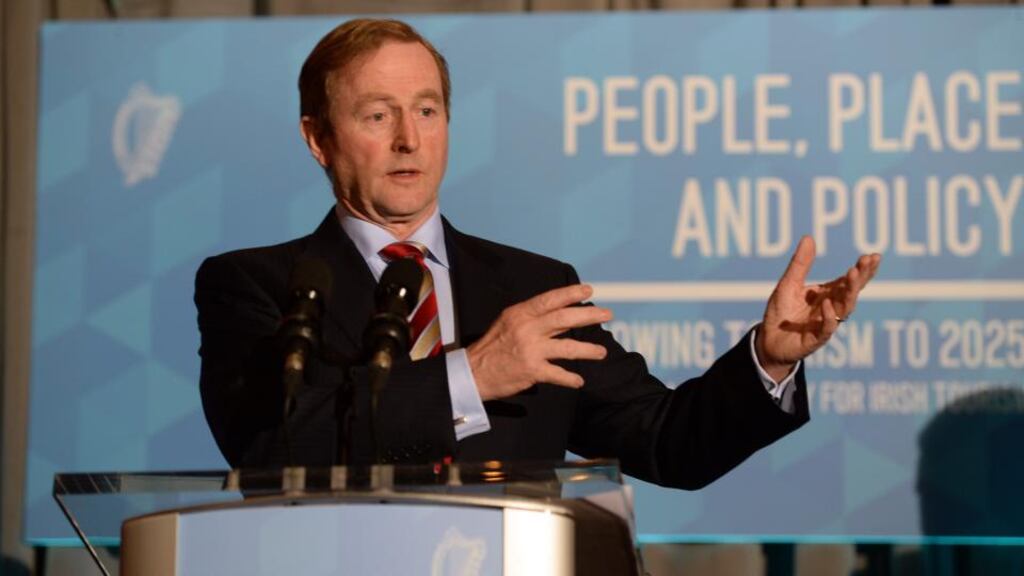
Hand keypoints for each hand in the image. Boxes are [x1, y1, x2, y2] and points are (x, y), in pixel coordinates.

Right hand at [467, 284, 611, 400]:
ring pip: (567, 347)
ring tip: (602, 352)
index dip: (570, 294)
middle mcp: (527, 329)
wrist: (473, 373)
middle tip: (607, 314)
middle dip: (589, 315)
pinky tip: (579, 381)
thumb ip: (531, 317)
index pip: (549, 299)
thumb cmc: (492, 347)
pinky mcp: (532, 371)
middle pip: (564, 318)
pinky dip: (570, 378)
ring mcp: (531, 350)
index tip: (588, 290)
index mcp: (520, 314)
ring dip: (588, 349)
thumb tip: (560, 314)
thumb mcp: (507, 322)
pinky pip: (558, 374)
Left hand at [757, 235, 880, 380]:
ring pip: (844, 308)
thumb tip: (809, 237)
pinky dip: (829, 317)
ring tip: (852, 274)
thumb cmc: (781, 312)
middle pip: (851, 292)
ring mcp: (826, 323)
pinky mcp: (816, 339)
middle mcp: (831, 308)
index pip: (850, 280)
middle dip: (861, 277)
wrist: (768, 341)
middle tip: (868, 261)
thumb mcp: (788, 283)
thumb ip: (800, 264)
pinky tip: (827, 304)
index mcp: (828, 294)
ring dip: (850, 292)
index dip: (863, 269)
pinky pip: (827, 329)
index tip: (872, 256)